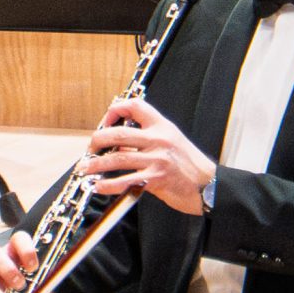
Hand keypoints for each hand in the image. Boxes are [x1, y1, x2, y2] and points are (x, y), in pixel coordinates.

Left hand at [81, 95, 214, 215]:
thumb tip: (120, 140)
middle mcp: (158, 139)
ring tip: (85, 169)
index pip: (135, 106)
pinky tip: (99, 187)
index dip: (115, 110)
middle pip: (118, 133)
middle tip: (89, 149)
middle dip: (97, 141)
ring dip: (95, 165)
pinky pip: (125, 180)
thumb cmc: (189, 165)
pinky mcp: (155, 179)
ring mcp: (157, 159)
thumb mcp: (172, 140)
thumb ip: (148, 137)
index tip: (105, 122)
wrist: (208, 185)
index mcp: (162, 126)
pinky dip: (108, 185)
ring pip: (117, 158)